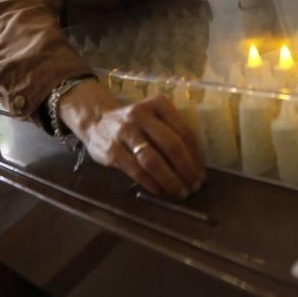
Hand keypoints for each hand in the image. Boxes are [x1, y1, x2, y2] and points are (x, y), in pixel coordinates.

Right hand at [57, 80, 204, 198]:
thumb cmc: (135, 124)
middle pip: (171, 145)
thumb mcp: (154, 118)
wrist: (96, 121)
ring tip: (180, 192)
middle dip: (186, 169)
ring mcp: (125, 131)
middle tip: (195, 186)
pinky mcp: (112, 150)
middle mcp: (142, 114)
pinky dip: (151, 183)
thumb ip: (172, 133)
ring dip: (170, 180)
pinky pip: (136, 170)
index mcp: (159, 104)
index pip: (184, 131)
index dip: (196, 156)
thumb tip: (196, 166)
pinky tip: (160, 191)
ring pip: (153, 160)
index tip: (202, 173)